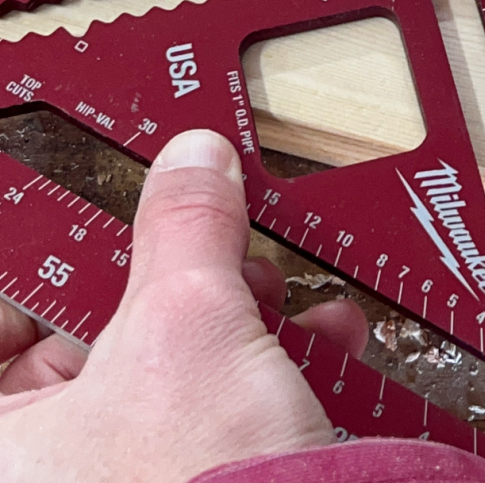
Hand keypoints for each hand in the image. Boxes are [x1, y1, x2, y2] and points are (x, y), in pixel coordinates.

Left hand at [0, 130, 368, 482]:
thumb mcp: (192, 325)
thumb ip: (183, 230)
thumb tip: (192, 161)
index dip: (40, 275)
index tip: (95, 241)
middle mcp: (41, 478)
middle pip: (79, 356)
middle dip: (167, 294)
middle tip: (207, 260)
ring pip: (154, 390)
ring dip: (231, 330)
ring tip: (277, 297)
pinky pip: (203, 428)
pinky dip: (260, 381)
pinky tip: (315, 347)